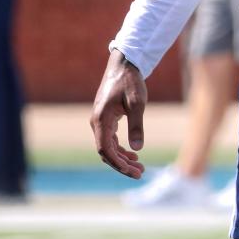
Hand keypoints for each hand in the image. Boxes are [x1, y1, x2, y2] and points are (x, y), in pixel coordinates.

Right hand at [91, 48, 147, 178]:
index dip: (118, 163)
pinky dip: (120, 150)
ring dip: (122, 159)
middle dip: (122, 165)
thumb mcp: (137, 103)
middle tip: (140, 173)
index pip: (105, 149)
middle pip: (106, 152)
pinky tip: (133, 154)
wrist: (124, 65)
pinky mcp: (106, 119)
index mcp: (101, 119)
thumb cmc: (130, 82)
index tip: (132, 171)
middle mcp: (97, 123)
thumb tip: (137, 149)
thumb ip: (136, 126)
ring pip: (108, 148)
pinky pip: (110, 140)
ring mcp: (100, 121)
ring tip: (139, 167)